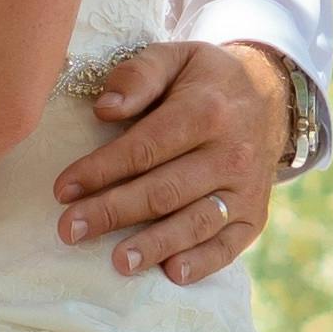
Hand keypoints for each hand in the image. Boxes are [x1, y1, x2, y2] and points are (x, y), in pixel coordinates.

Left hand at [53, 40, 294, 282]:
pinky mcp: (254, 216)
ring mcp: (246, 189)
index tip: (63, 189)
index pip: (146, 148)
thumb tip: (104, 109)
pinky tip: (172, 273)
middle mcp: (230, 153)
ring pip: (196, 222)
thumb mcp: (174, 58)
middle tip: (70, 230)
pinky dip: (202, 263)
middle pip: (164, 190)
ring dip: (154, 245)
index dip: (101, 170)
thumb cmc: (204, 81)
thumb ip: (138, 75)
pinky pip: (230, 246)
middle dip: (113, 212)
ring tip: (117, 262)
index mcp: (206, 111)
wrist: (269, 97)